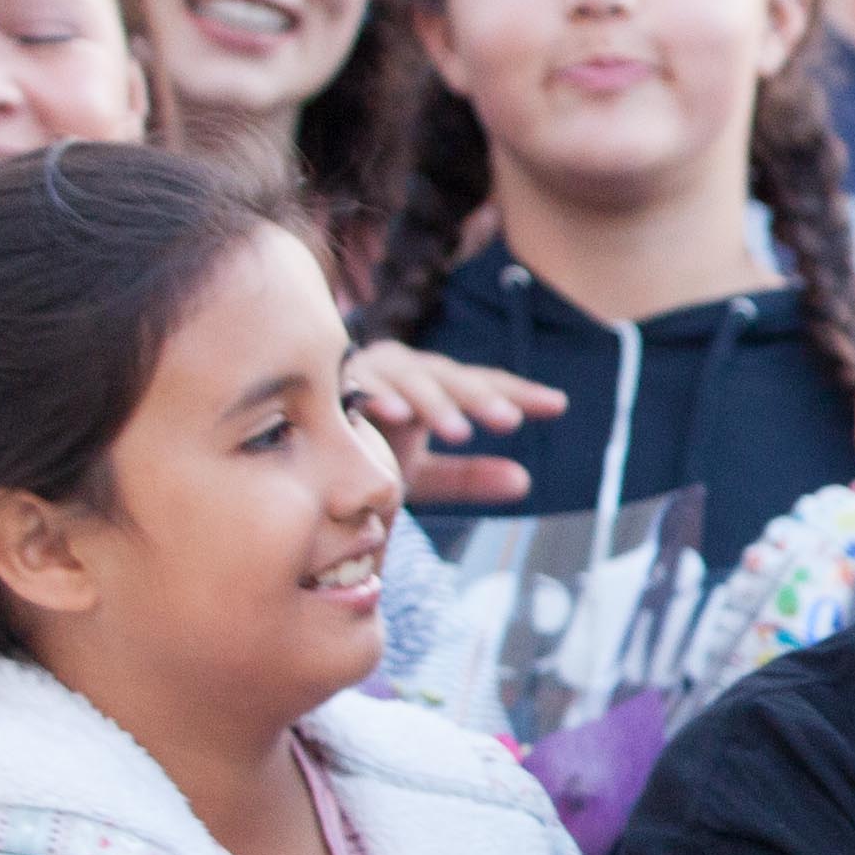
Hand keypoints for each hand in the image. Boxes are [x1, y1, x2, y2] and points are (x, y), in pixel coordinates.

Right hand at [343, 342, 567, 509]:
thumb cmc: (365, 456)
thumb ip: (468, 477)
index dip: (518, 393)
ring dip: (435, 404)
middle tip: (509, 422)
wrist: (297, 453)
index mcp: (433, 388)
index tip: (558, 405)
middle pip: (452, 379)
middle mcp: (408, 372)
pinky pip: (358, 387)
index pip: (482, 386)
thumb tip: (525, 483)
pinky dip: (375, 397)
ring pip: (412, 381)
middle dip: (480, 399)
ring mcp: (372, 371)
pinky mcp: (333, 382)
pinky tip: (393, 415)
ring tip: (459, 432)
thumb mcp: (423, 472)